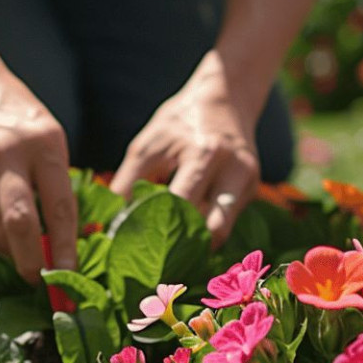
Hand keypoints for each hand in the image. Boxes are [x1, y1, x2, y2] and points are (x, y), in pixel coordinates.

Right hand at [0, 62, 76, 282]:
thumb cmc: (18, 117)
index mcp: (43, 143)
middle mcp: (5, 153)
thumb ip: (58, 183)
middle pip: (20, 223)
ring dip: (11, 251)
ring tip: (23, 256)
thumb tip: (66, 240)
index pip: (59, 207)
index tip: (70, 277)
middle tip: (40, 282)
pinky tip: (1, 237)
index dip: (65, 248)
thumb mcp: (50, 137)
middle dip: (31, 262)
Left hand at [111, 55, 260, 245]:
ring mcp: (248, 182)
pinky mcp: (252, 190)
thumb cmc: (179, 122)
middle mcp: (234, 169)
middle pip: (212, 230)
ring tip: (168, 257)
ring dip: (196, 246)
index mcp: (204, 154)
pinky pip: (227, 222)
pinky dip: (205, 233)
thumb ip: (126, 185)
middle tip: (154, 264)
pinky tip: (185, 238)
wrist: (228, 97)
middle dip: (182, 250)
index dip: (155, 231)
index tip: (131, 248)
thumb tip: (109, 226)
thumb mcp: (146, 147)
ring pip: (223, 233)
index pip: (180, 207)